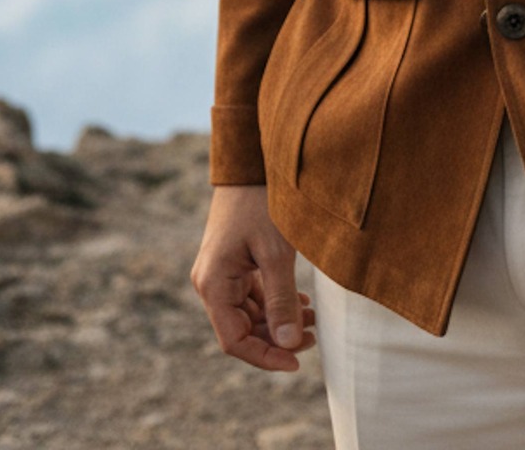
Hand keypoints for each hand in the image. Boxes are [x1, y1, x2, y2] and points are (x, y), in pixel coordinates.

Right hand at [190, 185, 317, 370]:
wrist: (252, 162)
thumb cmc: (262, 202)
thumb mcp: (276, 252)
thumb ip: (281, 300)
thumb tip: (290, 344)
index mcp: (213, 285)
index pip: (235, 340)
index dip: (265, 356)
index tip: (297, 362)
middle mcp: (211, 284)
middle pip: (242, 330)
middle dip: (277, 338)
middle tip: (313, 337)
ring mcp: (221, 274)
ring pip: (249, 314)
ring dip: (279, 321)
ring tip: (312, 319)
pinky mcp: (234, 264)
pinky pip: (252, 296)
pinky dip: (275, 303)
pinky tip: (301, 302)